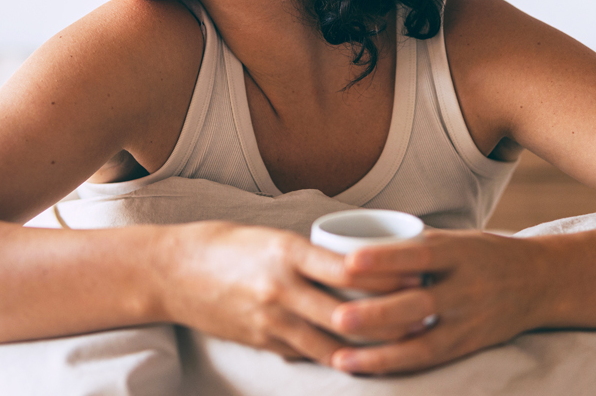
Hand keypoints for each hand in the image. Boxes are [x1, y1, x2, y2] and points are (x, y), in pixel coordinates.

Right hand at [156, 221, 420, 363]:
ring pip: (334, 342)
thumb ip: (309, 253)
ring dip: (371, 347)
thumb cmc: (224, 245)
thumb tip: (357, 265)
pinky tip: (362, 358)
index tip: (418, 274)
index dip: (387, 276)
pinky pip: (310, 353)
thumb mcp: (270, 237)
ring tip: (405, 343)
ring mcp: (272, 320)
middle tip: (425, 316)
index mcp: (287, 252)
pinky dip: (338, 356)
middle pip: (349, 312)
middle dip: (390, 318)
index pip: (349, 268)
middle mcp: (282, 288)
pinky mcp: (264, 342)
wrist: (171, 272)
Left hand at [326, 229, 548, 374]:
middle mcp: (466, 288)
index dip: (385, 258)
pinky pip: (430, 359)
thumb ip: (413, 245)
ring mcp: (469, 321)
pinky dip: (397, 365)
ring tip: (341, 357)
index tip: (348, 261)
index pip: (419, 254)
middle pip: (419, 304)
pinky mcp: (468, 346)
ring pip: (423, 343)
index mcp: (460, 253)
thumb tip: (354, 242)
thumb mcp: (454, 240)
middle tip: (336, 317)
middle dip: (376, 314)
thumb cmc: (482, 254)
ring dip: (380, 354)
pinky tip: (365, 369)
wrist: (539, 282)